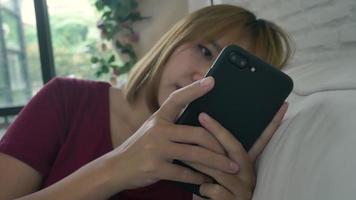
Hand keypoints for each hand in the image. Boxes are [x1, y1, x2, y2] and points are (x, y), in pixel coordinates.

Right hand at [105, 77, 239, 190]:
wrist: (117, 167)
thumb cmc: (140, 147)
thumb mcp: (153, 130)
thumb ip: (172, 125)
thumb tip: (200, 121)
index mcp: (159, 118)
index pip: (177, 99)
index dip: (194, 89)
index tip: (212, 81)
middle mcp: (158, 130)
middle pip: (197, 134)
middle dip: (219, 145)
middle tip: (233, 154)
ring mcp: (156, 149)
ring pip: (195, 154)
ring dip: (216, 163)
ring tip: (231, 168)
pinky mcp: (155, 168)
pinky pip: (184, 173)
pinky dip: (198, 178)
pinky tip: (207, 180)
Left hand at [185, 103, 287, 199]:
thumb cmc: (215, 187)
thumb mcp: (220, 170)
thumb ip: (219, 154)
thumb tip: (205, 127)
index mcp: (247, 164)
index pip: (262, 140)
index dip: (273, 124)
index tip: (282, 105)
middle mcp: (249, 174)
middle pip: (236, 148)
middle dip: (217, 131)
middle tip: (202, 116)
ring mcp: (243, 189)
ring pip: (220, 169)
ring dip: (199, 162)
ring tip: (184, 154)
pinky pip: (215, 189)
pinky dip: (204, 188)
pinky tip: (201, 188)